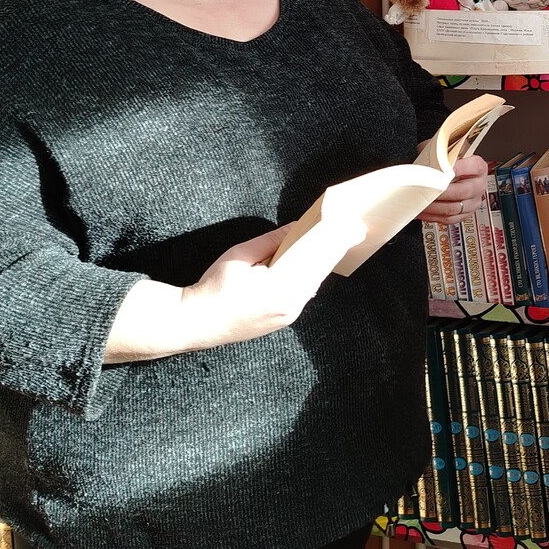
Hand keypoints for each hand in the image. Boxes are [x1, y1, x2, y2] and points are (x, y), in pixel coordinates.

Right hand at [108, 222, 352, 361]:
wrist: (193, 324)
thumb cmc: (212, 288)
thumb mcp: (240, 256)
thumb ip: (272, 241)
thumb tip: (295, 227)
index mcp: (281, 288)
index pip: (316, 257)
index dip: (335, 238)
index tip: (352, 225)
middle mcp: (291, 305)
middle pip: (320, 271)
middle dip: (336, 248)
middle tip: (355, 228)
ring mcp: (289, 316)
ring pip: (314, 282)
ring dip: (326, 262)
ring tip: (341, 240)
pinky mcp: (284, 320)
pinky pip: (305, 292)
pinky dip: (313, 275)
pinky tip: (319, 261)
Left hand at [418, 153, 489, 224]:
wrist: (451, 172)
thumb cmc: (449, 161)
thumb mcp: (447, 150)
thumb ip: (440, 150)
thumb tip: (425, 152)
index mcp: (478, 167)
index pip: (473, 167)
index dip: (459, 168)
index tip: (444, 169)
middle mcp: (478, 185)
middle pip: (462, 191)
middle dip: (441, 191)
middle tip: (427, 188)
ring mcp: (472, 202)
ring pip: (453, 208)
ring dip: (434, 206)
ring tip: (421, 201)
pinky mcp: (463, 214)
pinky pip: (448, 219)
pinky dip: (433, 216)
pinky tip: (423, 210)